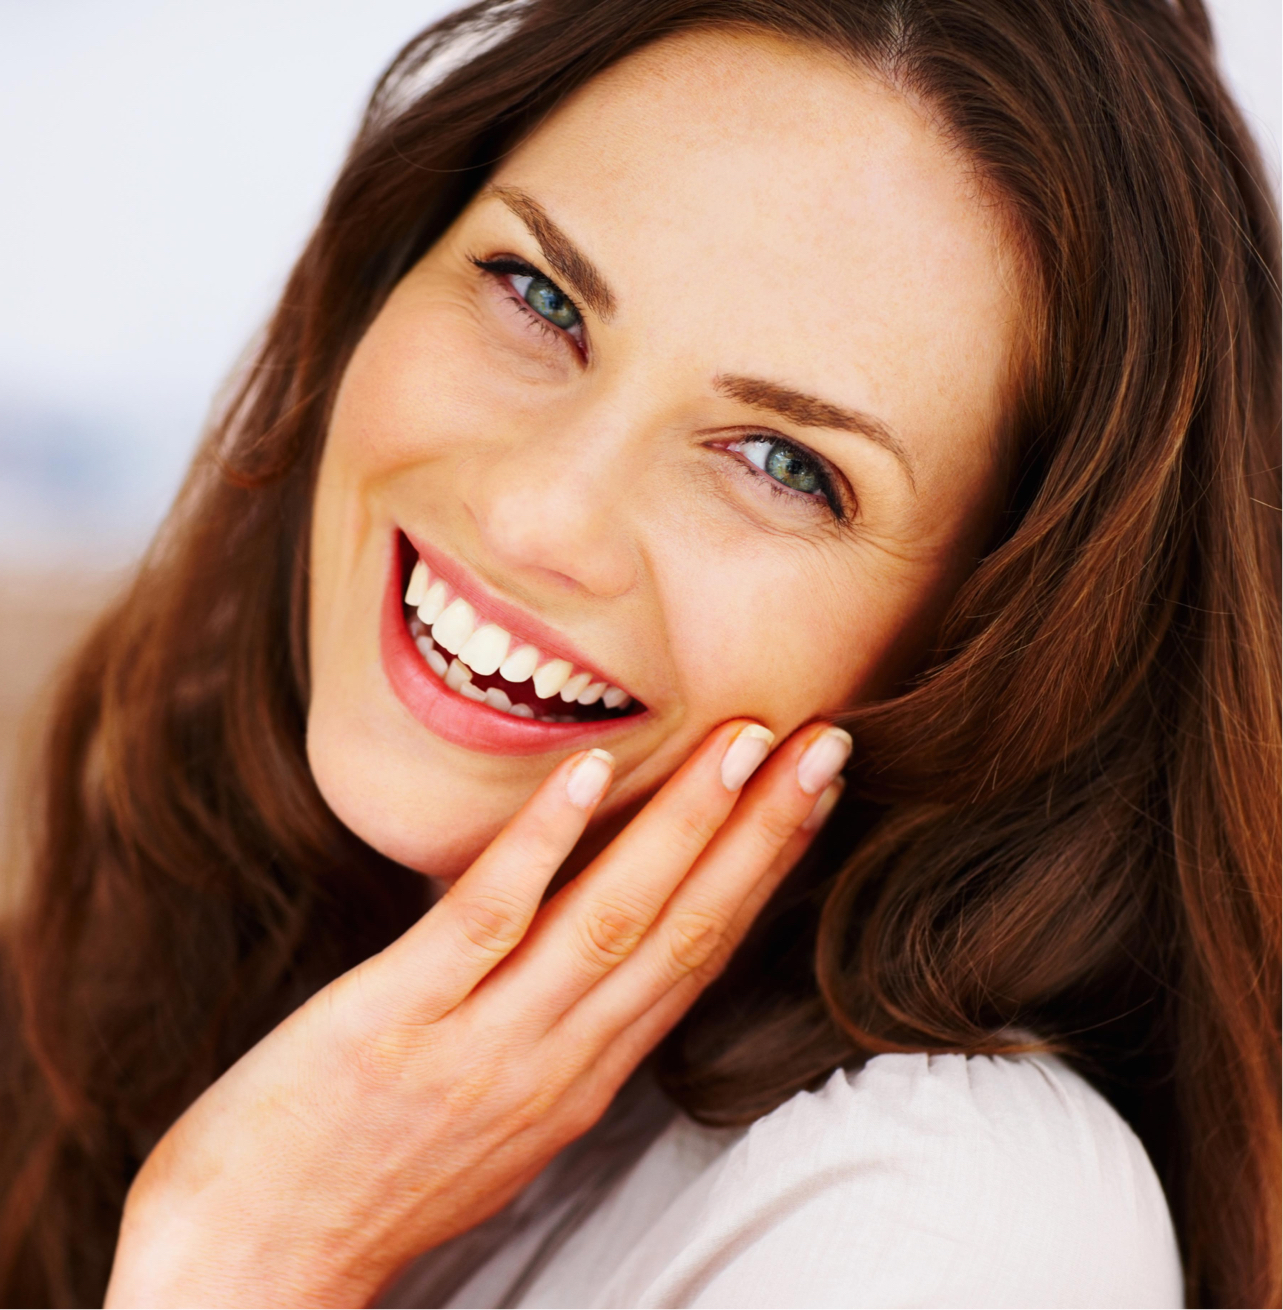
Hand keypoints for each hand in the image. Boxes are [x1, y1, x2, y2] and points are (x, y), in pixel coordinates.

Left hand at [105, 719, 850, 1307]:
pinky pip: (486, 921)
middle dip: (761, 835)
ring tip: (742, 745)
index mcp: (581, 1076)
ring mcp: (480, 1042)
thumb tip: (585, 940)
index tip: (811, 796)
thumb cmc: (372, 1172)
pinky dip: (544, 843)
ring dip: (684, 827)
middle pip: (683, 932)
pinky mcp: (395, 1019)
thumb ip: (551, 1028)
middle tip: (823, 745)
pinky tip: (591, 774)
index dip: (764, 872)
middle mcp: (554, 1062)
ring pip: (610, 920)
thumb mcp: (498, 1111)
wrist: (253, 1263)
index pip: (699, 957)